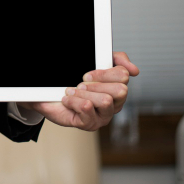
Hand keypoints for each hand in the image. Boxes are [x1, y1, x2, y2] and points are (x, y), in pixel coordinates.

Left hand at [18, 51, 139, 130]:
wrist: (49, 95)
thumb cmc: (72, 79)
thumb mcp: (93, 61)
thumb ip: (115, 59)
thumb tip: (134, 70)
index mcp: (116, 86)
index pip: (124, 76)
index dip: (104, 73)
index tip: (86, 75)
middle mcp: (115, 103)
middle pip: (121, 91)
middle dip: (97, 84)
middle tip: (80, 83)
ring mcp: (104, 115)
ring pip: (106, 101)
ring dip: (84, 93)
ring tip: (71, 91)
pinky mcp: (91, 124)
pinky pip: (87, 109)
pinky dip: (73, 101)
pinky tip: (67, 100)